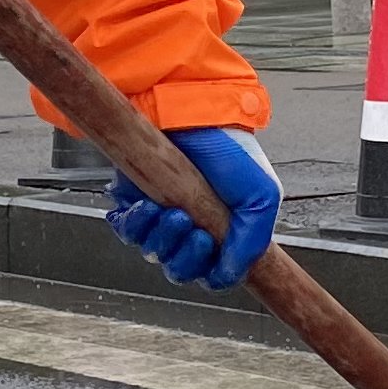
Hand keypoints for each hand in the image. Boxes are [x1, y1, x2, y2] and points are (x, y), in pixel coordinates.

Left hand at [106, 124, 280, 290]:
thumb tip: (229, 276)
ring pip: (151, 252)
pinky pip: (126, 230)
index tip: (212, 247)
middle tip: (192, 229)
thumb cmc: (231, 150)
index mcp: (223, 231)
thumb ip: (252, 244)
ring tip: (171, 210)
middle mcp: (191, 227)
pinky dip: (134, 223)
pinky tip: (146, 204)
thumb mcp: (261, 198)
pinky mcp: (133, 200)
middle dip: (184, 257)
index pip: (210, 274)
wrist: (194, 112)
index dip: (209, 272)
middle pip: (179, 270)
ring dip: (160, 238)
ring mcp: (160, 215)